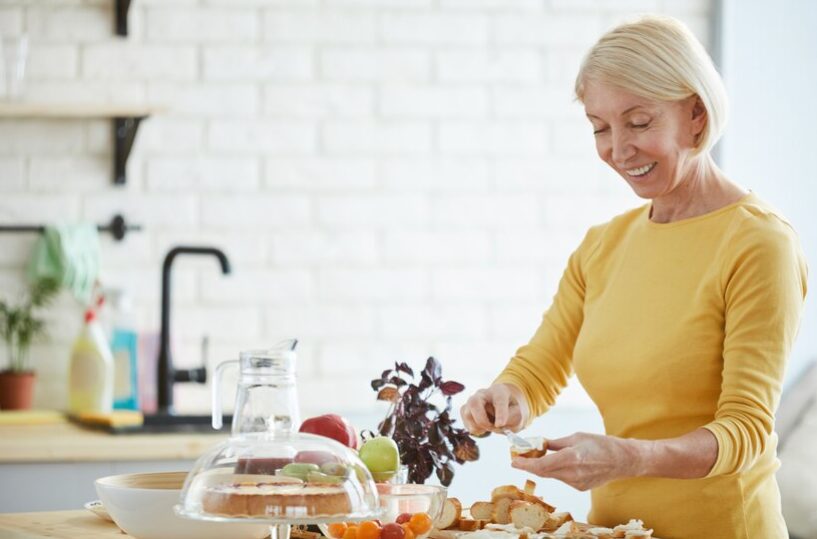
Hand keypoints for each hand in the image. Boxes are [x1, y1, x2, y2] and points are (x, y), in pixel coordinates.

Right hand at [460, 383, 528, 434]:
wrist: (503, 409)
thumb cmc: (510, 411)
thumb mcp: (518, 415)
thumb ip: (512, 418)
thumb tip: (498, 424)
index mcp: (499, 391)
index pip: (499, 399)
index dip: (500, 412)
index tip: (500, 425)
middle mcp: (482, 393)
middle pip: (474, 403)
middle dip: (482, 420)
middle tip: (492, 428)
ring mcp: (471, 401)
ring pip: (468, 415)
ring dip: (480, 427)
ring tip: (491, 426)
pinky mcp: (465, 411)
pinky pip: (466, 424)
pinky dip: (476, 430)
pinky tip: (484, 427)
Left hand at [511, 432, 643, 490]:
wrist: (623, 460)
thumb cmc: (601, 444)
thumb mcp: (576, 437)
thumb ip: (556, 443)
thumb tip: (540, 444)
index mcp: (572, 457)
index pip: (542, 465)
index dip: (525, 464)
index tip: (513, 461)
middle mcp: (573, 473)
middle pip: (544, 472)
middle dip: (529, 465)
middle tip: (519, 458)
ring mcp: (577, 482)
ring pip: (553, 475)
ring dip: (543, 467)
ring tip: (538, 456)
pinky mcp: (580, 487)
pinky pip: (562, 478)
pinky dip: (556, 470)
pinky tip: (559, 462)